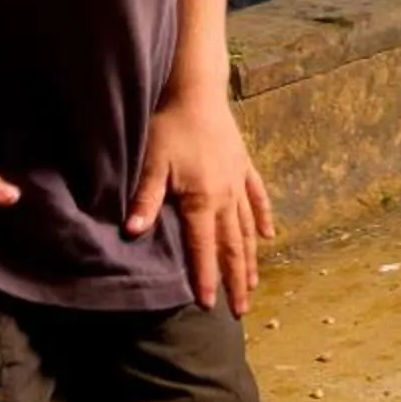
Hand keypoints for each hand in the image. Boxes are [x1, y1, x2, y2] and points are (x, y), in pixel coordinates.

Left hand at [128, 90, 276, 315]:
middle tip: (239, 311)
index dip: (206, 278)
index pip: (203, 248)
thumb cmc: (170, 125)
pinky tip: (268, 236)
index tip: (209, 306)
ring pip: (248, 229)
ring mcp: (239, 182)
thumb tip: (132, 231)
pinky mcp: (245, 166)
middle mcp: (226, 196)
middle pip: (233, 247)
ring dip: (251, 259)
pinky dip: (264, 218)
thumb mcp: (152, 162)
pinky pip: (258, 198)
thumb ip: (146, 198)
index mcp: (202, 200)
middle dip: (236, 281)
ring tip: (253, 285)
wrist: (197, 90)